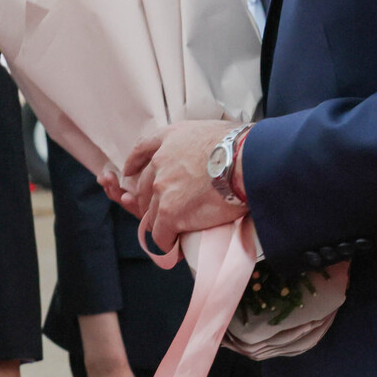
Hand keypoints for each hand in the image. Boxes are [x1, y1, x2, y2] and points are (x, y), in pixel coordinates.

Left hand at [117, 120, 243, 246]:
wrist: (247, 160)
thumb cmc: (239, 145)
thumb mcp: (208, 129)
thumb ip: (193, 141)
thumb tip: (205, 153)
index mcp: (168, 139)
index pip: (141, 151)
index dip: (134, 164)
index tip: (129, 172)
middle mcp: (159, 162)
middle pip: (144, 188)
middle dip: (150, 202)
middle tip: (165, 214)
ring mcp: (162, 188)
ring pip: (151, 213)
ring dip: (162, 224)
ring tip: (175, 233)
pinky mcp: (170, 212)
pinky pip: (161, 234)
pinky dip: (168, 242)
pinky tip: (176, 247)